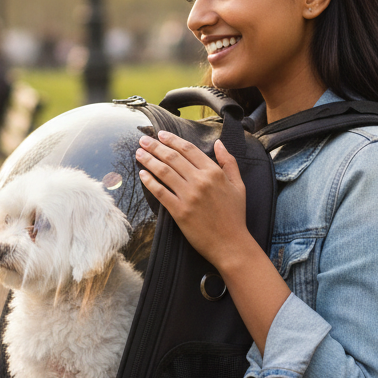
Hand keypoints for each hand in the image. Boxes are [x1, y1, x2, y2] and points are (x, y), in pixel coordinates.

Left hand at [136, 132, 250, 269]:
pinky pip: (160, 192)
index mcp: (214, 172)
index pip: (188, 149)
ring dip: (149, 160)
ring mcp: (189, 196)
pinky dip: (150, 182)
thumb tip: (219, 143)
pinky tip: (142, 174)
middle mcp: (200, 181)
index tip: (161, 134)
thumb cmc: (235, 215)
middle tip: (143, 140)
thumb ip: (229, 162)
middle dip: (155, 146)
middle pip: (172, 158)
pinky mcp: (179, 211)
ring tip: (139, 153)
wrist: (230, 243)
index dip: (172, 139)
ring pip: (164, 172)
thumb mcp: (239, 185)